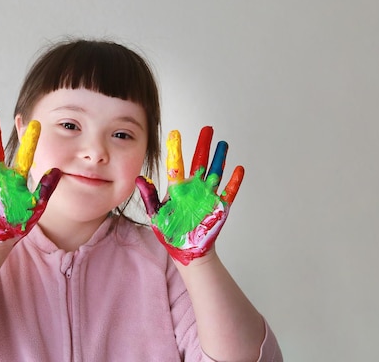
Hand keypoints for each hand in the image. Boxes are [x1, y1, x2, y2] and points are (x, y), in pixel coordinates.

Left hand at [136, 126, 243, 264]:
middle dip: (203, 145)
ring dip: (220, 158)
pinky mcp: (219, 207)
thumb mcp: (155, 214)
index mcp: (177, 188)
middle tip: (208, 128)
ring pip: (215, 172)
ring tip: (223, 143)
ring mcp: (207, 196)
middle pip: (199, 161)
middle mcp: (193, 188)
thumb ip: (149, 196)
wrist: (186, 250)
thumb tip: (139, 178)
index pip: (176, 164)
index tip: (175, 133)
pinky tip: (238, 169)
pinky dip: (234, 181)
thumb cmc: (170, 232)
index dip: (176, 149)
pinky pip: (228, 192)